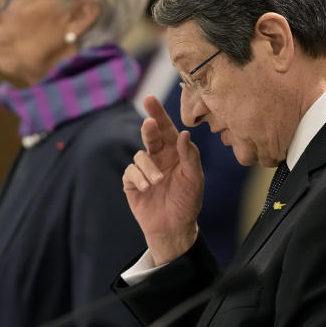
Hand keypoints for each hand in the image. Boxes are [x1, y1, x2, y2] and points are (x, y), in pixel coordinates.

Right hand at [122, 95, 202, 263]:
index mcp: (175, 152)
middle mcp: (158, 157)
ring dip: (149, 167)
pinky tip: (148, 188)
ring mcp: (145, 169)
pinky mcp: (133, 183)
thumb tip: (183, 133)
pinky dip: (139, 178)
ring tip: (158, 182)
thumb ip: (189, 156)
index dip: (158, 113)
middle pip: (150, 135)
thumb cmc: (188, 202)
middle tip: (150, 125)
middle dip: (149, 128)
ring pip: (140, 156)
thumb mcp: (194, 178)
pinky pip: (131, 172)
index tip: (150, 99)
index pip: (167, 128)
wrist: (175, 228)